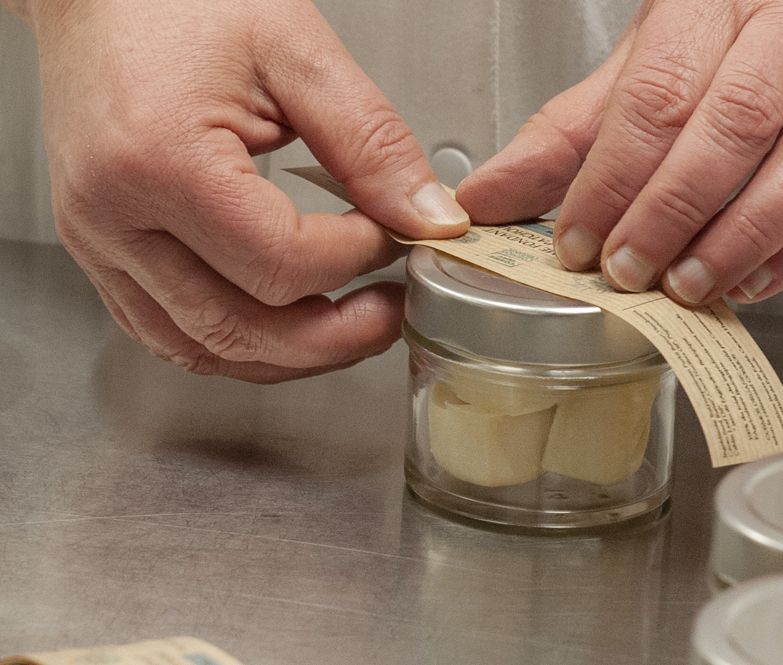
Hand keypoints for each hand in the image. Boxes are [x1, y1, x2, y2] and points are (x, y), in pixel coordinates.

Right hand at [24, 0, 468, 381]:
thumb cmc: (178, 3)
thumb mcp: (296, 53)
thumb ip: (371, 142)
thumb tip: (428, 217)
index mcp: (159, 161)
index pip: (281, 264)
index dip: (355, 260)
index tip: (393, 234)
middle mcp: (113, 217)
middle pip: (239, 328)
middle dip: (333, 337)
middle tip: (389, 312)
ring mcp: (99, 244)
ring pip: (203, 348)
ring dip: (290, 354)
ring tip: (349, 324)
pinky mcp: (102, 253)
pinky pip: (171, 332)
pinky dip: (240, 343)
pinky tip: (287, 324)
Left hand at [458, 0, 782, 304]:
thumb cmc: (744, 33)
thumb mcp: (648, 62)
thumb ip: (570, 132)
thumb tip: (486, 197)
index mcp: (714, 0)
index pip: (655, 97)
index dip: (610, 181)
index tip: (576, 242)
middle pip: (726, 131)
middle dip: (666, 216)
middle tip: (625, 272)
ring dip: (734, 242)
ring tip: (684, 288)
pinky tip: (748, 281)